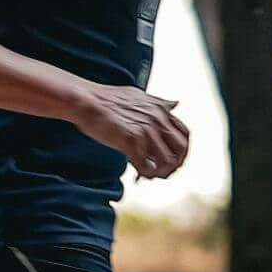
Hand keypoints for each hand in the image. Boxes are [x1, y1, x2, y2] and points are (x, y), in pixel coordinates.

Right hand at [74, 85, 191, 179]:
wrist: (86, 101)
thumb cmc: (106, 99)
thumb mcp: (139, 95)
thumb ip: (158, 103)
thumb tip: (175, 103)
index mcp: (160, 110)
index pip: (184, 134)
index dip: (182, 151)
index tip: (174, 159)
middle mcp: (157, 120)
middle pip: (181, 149)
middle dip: (175, 164)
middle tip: (164, 171)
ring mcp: (145, 130)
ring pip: (167, 161)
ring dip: (160, 172)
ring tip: (149, 175)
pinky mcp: (131, 141)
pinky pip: (147, 166)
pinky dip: (145, 174)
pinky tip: (137, 175)